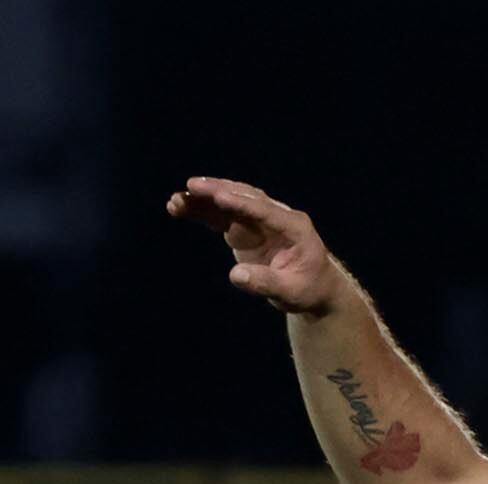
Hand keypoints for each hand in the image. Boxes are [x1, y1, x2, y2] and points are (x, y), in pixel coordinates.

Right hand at [166, 177, 338, 315]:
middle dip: (217, 191)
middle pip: (244, 197)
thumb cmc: (307, 289)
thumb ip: (265, 283)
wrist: (312, 288)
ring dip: (203, 199)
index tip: (219, 196)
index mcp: (294, 226)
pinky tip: (179, 207)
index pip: (265, 211)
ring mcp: (258, 220)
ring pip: (228, 203)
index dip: (242, 203)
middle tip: (191, 186)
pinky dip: (201, 211)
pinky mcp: (244, 227)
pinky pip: (219, 215)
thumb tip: (236, 275)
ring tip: (176, 201)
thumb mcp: (291, 293)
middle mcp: (276, 216)